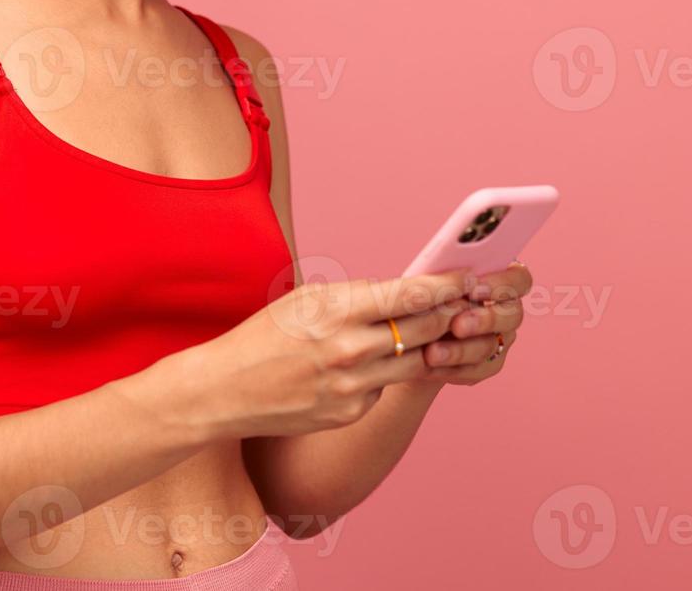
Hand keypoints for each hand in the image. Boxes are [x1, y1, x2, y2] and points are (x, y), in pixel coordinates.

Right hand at [188, 268, 474, 438]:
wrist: (225, 390)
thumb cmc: (263, 335)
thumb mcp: (306, 299)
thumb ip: (356, 296)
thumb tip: (403, 292)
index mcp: (338, 310)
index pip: (411, 295)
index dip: (447, 285)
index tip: (466, 278)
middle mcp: (351, 349)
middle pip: (427, 329)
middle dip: (450, 314)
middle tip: (465, 303)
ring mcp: (353, 386)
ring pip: (416, 362)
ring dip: (430, 345)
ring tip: (439, 330)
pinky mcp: (351, 413)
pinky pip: (385, 388)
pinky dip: (388, 373)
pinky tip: (375, 364)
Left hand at [418, 260, 532, 385]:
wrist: (412, 329)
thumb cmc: (424, 295)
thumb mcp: (430, 280)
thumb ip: (445, 276)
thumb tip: (449, 279)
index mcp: (500, 279)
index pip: (519, 279)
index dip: (502, 284)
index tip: (473, 289)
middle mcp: (507, 309)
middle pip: (513, 315)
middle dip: (484, 320)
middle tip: (457, 326)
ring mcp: (501, 339)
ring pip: (490, 346)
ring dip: (460, 350)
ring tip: (432, 352)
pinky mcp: (489, 365)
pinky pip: (477, 370)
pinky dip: (451, 368)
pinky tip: (430, 365)